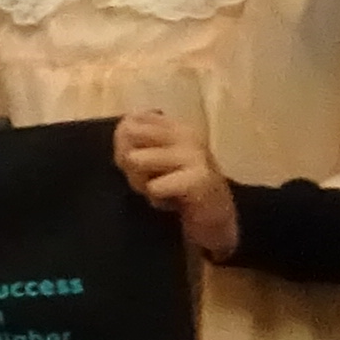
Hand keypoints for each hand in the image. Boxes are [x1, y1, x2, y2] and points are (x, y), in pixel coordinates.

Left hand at [116, 106, 240, 259]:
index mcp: (174, 124)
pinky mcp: (200, 178)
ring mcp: (195, 153)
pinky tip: (174, 202)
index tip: (143, 165)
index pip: (128, 122)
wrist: (217, 217)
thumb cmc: (179, 187)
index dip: (123, 147)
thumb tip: (123, 126)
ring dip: (141, 182)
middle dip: (128, 162)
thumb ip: (133, 141)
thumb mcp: (152, 160)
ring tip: (162, 190)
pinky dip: (157, 200)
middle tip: (151, 179)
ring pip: (136, 159)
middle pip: (127, 135)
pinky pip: (154, 186)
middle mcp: (186, 132)